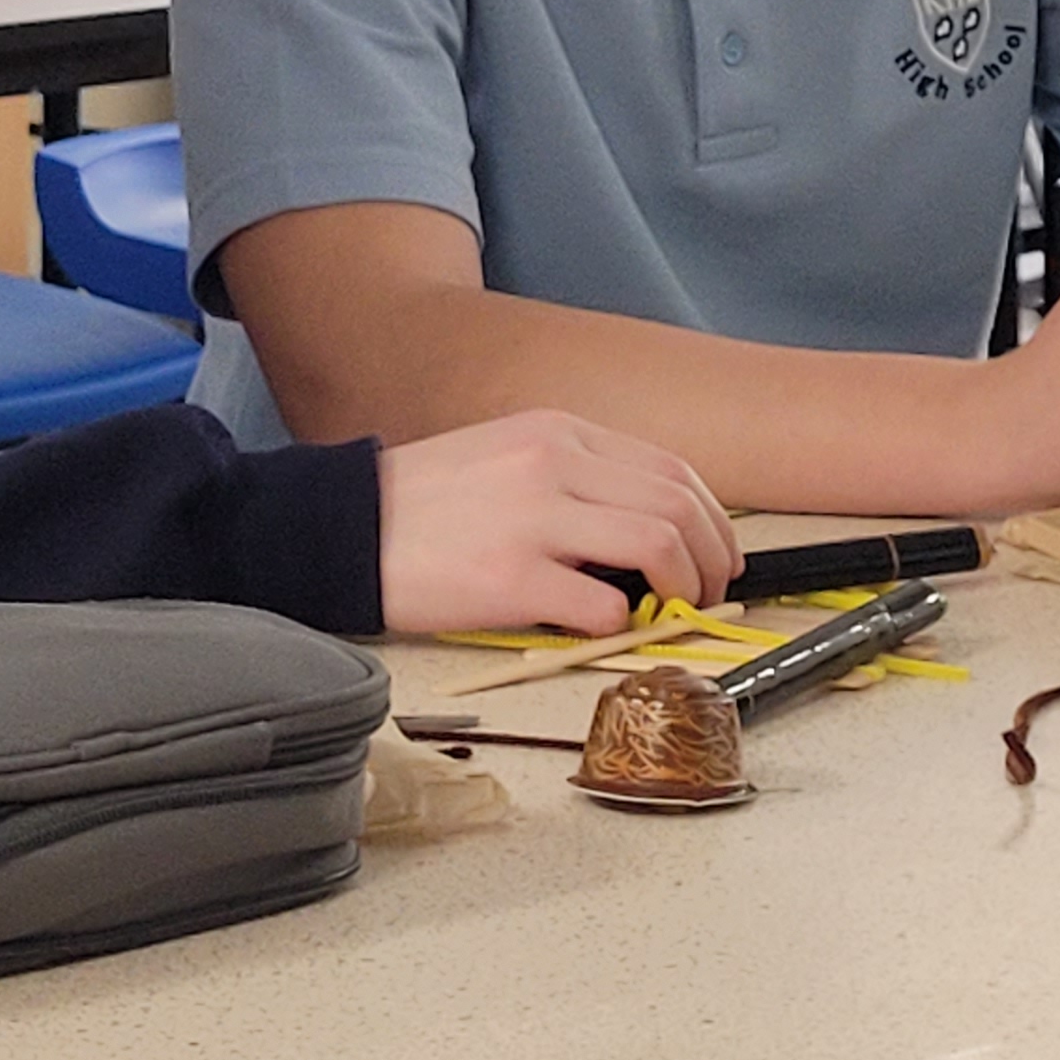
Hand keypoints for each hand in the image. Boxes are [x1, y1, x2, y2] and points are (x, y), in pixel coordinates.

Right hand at [374, 409, 738, 635]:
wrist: (345, 527)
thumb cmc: (426, 501)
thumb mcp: (508, 456)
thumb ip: (576, 480)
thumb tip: (644, 530)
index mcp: (559, 432)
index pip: (671, 469)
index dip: (711, 518)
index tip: (715, 553)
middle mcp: (554, 464)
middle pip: (678, 504)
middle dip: (711, 555)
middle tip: (709, 591)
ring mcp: (534, 519)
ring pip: (655, 544)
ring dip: (682, 587)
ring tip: (671, 612)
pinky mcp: (510, 577)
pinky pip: (600, 603)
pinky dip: (620, 621)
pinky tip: (605, 627)